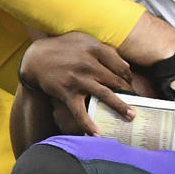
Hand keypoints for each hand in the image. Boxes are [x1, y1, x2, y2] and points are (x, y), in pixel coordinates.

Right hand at [19, 33, 136, 135]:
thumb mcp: (83, 39)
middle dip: (128, 93)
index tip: (130, 84)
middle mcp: (88, 64)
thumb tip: (125, 65)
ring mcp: (78, 80)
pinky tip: (97, 134)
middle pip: (116, 81)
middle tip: (138, 103)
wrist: (36, 57)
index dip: (128, 76)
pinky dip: (88, 125)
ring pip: (104, 95)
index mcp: (94, 49)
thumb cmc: (62, 47)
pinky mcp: (67, 93)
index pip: (120, 65)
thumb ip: (103, 49)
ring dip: (120, 106)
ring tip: (131, 116)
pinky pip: (80, 112)